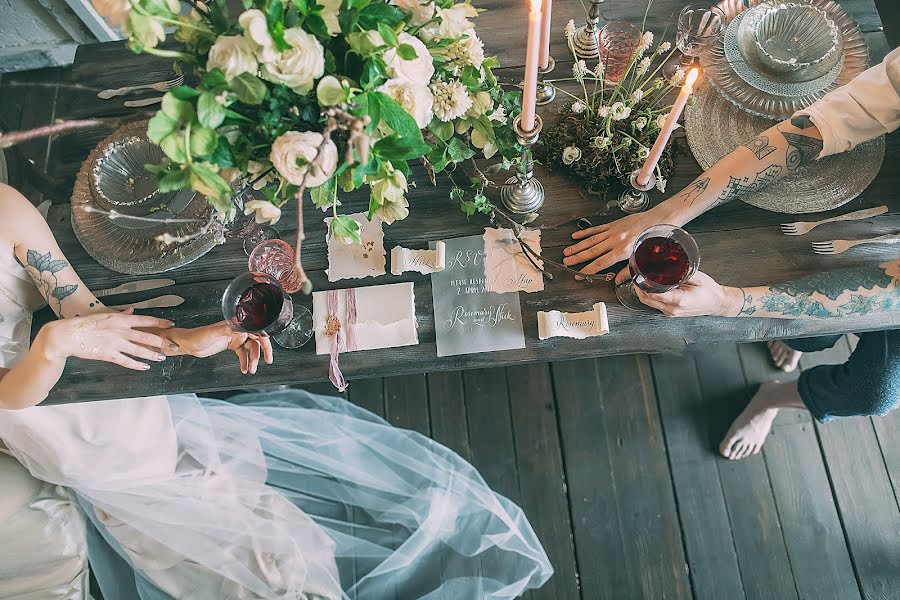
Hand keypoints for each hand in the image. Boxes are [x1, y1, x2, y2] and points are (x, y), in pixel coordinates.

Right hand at [37, 309, 174, 370]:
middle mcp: (119, 330)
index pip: (144, 320)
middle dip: (162, 342)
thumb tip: (132, 310)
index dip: (159, 323)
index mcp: (119, 319)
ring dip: (152, 355)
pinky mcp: (108, 354)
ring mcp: (114, 343)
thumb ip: (120, 314)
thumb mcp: (104, 314)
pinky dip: (137, 364)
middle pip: (146, 336)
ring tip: (162, 358)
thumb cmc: (85, 324)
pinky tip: (145, 367)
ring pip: (139, 350)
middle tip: (174, 346)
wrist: (67, 335)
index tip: (171, 325)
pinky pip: (126, 361)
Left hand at [171, 322, 273, 374]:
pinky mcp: (230, 345)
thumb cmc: (197, 336)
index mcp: (235, 324)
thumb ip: (229, 328)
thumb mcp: (213, 333)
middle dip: (262, 351)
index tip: (268, 349)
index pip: (255, 329)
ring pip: (250, 349)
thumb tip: (243, 324)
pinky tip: (244, 369)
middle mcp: (237, 329)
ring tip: (251, 370)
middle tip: (267, 361)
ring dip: (252, 359)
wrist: (186, 344)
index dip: (264, 338)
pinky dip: (244, 362)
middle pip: (256, 340)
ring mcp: (234, 337)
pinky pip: (242, 354)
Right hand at [563, 211, 659, 276]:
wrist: (659, 220)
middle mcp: (615, 241)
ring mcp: (613, 231)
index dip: (588, 270)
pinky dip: (585, 233)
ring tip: (567, 252)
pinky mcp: (613, 224)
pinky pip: (596, 229)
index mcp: (622, 251)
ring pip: (591, 240)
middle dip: (577, 258)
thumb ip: (628, 271)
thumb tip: (616, 281)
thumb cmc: (653, 240)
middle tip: (566, 263)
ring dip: (578, 247)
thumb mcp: (642, 258)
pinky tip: (575, 236)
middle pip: (592, 251)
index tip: (578, 275)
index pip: (600, 263)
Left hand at [615, 268, 743, 316]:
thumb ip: (683, 272)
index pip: (654, 293)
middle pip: (646, 299)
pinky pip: (654, 304)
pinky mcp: (670, 313)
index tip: (638, 273)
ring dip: (641, 291)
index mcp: (679, 300)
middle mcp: (672, 309)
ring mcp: (670, 313)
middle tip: (635, 273)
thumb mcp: (698, 277)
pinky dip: (649, 295)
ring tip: (639, 277)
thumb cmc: (710, 291)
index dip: (642, 283)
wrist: (718, 303)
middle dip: (637, 286)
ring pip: (648, 303)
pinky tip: (648, 286)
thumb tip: (669, 263)